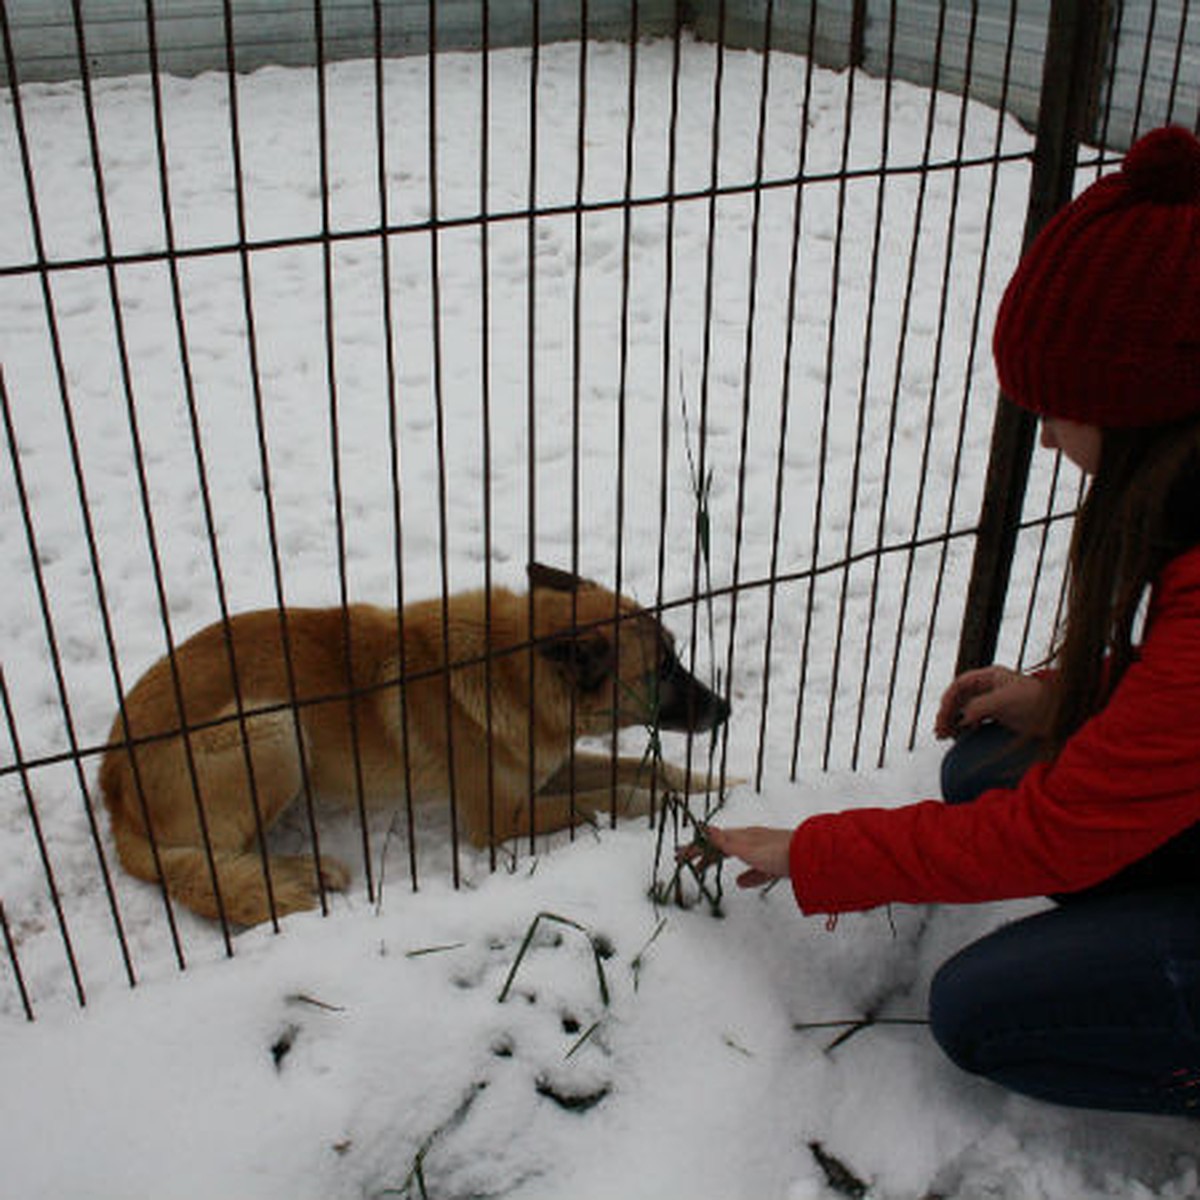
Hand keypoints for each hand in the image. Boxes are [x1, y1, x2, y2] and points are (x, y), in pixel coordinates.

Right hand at [678, 825, 792, 888]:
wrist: (812, 859)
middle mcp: (752, 841)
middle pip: (722, 846)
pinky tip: (741, 883)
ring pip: (736, 857)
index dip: (695, 847)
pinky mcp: (775, 865)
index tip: (679, 855)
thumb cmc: (778, 853)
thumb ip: (726, 842)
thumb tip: (704, 828)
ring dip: (718, 862)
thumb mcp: (748, 849)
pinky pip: (754, 870)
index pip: (713, 840)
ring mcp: (764, 853)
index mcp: (743, 836)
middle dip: (703, 853)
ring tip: (706, 870)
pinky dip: (744, 875)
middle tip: (686, 862)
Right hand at [935, 665, 1048, 739]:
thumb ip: (979, 706)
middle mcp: (989, 686)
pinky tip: (959, 736)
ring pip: (965, 709)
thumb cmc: (1036, 702)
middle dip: (947, 713)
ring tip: (943, 736)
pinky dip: (964, 727)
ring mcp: (994, 701)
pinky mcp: (999, 715)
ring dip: (952, 722)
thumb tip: (961, 718)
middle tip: (939, 731)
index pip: (960, 684)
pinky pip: (974, 719)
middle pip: (960, 698)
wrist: (1060, 715)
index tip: (942, 716)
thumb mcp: (1004, 700)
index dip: (948, 699)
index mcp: (990, 676)